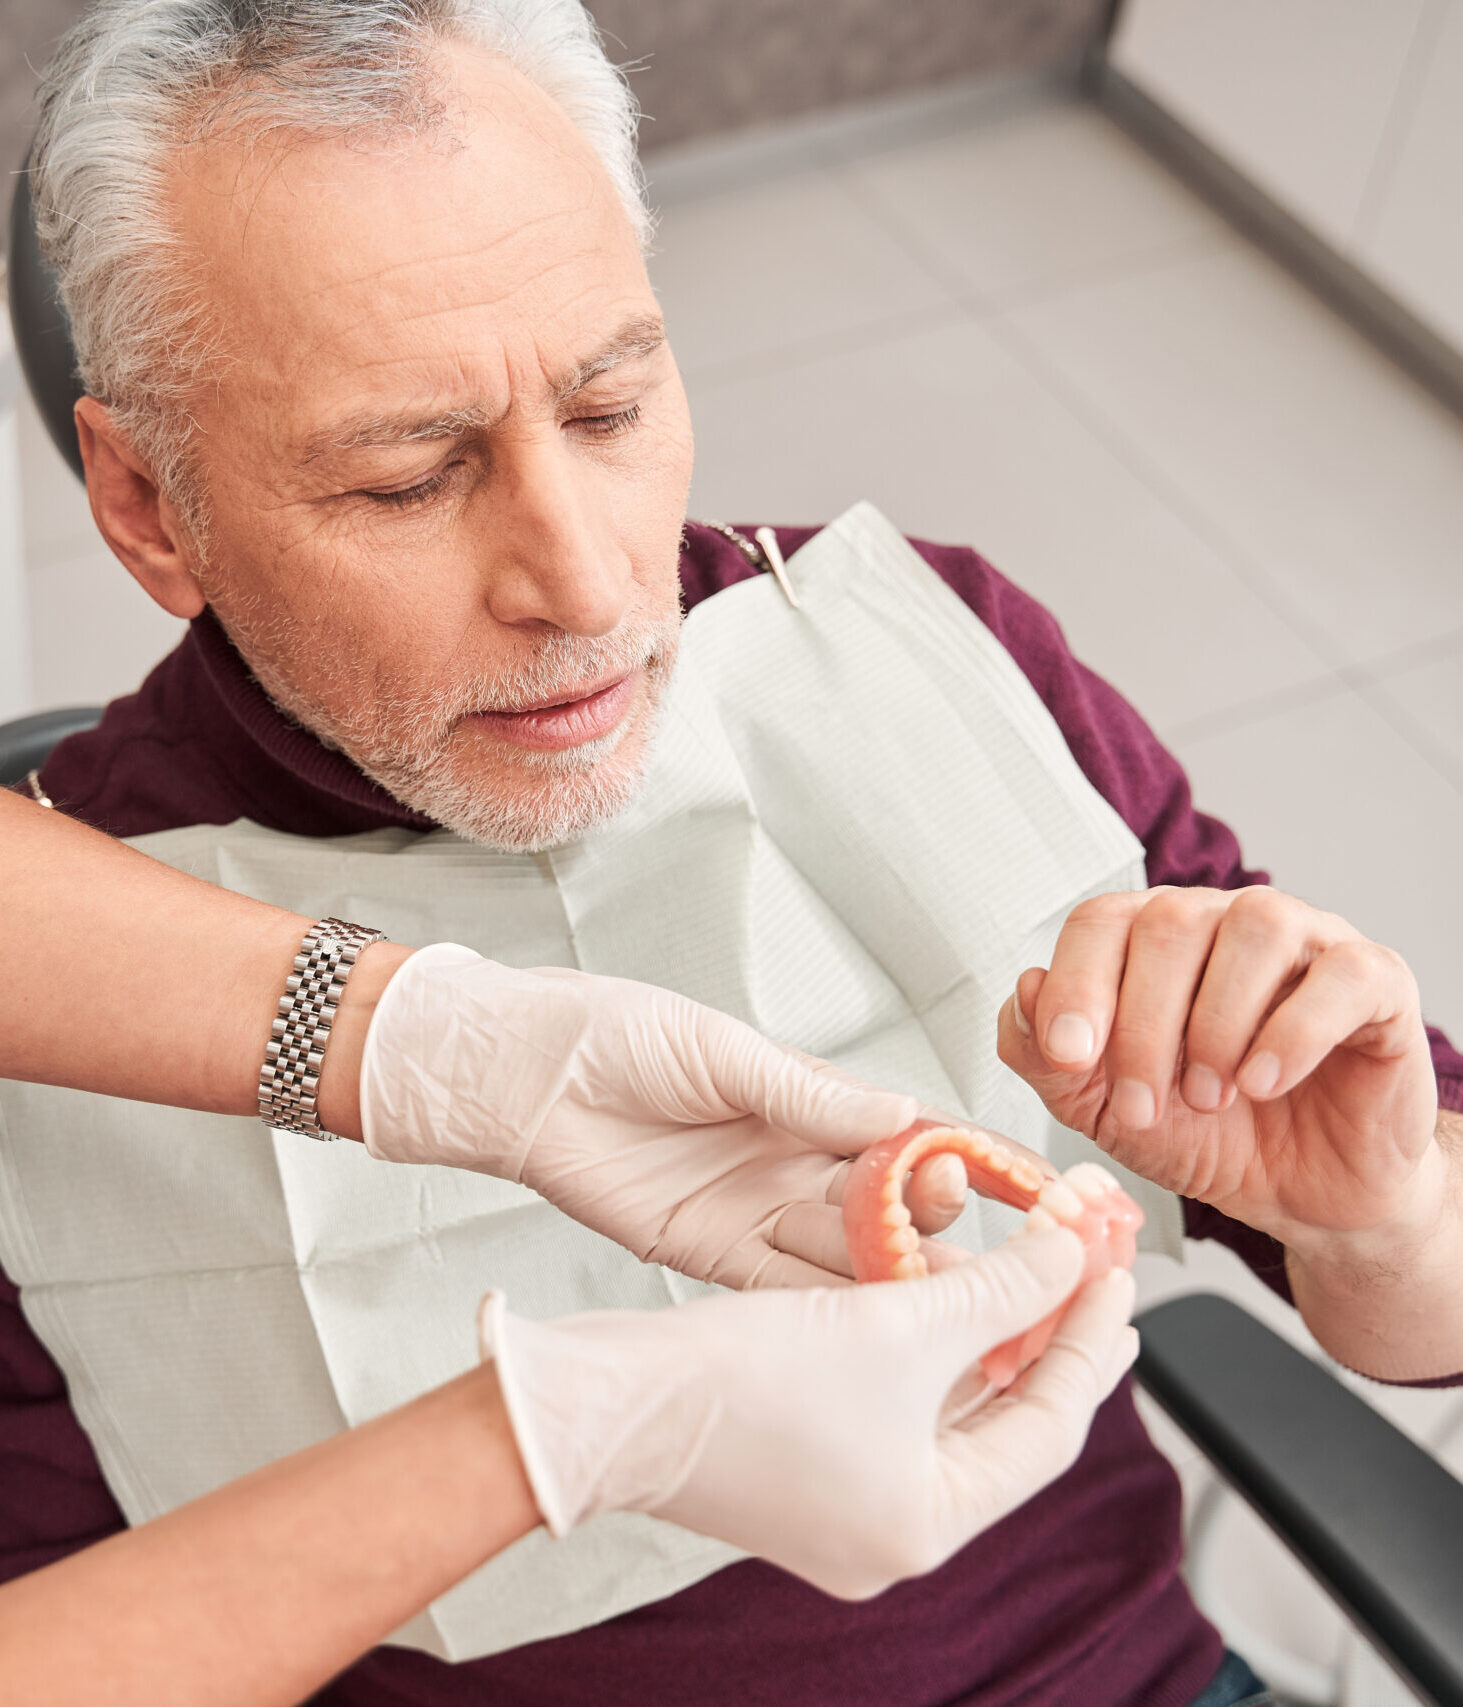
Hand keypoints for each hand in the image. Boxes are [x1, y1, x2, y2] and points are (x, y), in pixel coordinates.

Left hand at [360, 945, 965, 1287]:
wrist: (521, 1075)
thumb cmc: (614, 1034)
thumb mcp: (720, 1052)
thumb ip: (807, 1096)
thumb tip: (903, 1114)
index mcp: (805, 1098)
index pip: (905, 1130)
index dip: (963, 1153)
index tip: (1025, 1179)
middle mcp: (791, 1158)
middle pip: (884, 1201)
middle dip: (933, 1221)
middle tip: (977, 1242)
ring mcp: (754, 1209)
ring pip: (842, 1251)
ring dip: (892, 1274)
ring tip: (948, 1296)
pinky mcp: (709, 1252)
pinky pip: (779, 1286)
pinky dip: (824, 1306)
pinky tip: (871, 1325)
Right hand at [480, 1227, 1136, 1598]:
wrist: (605, 1402)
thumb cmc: (737, 1384)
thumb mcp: (894, 1324)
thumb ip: (1002, 1288)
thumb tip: (1074, 1250)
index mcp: (927, 1524)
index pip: (1047, 1426)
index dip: (1087, 1339)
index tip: (1115, 1271)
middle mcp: (891, 1529)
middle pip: (1004, 1422)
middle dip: (1047, 1339)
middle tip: (1093, 1273)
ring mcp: (844, 1503)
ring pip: (951, 1411)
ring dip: (990, 1337)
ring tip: (1036, 1273)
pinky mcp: (804, 1467)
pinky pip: (898, 1406)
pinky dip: (931, 1350)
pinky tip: (950, 1296)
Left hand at [995, 887, 1439, 1249]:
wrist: (1303, 1195)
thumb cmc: (1206, 1136)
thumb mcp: (1105, 1110)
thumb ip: (1048, 1057)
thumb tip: (1023, 989)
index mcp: (1154, 942)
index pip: (1102, 919)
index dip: (1077, 983)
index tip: (1069, 1056)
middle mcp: (1227, 923)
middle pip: (1171, 920)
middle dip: (1144, 1025)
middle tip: (1146, 1104)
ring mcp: (1308, 943)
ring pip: (1255, 927)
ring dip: (1217, 1024)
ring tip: (1210, 1096)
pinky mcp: (1377, 983)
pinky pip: (1342, 974)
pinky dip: (1294, 1031)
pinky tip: (1265, 1082)